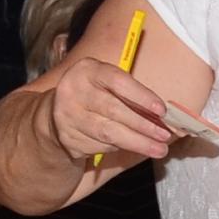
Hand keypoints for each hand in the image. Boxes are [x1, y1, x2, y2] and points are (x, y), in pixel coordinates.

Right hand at [38, 53, 178, 174]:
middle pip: (114, 110)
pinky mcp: (68, 138)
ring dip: (137, 142)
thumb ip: (130, 93)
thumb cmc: (92, 94)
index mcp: (87, 70)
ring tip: (158, 149)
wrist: (54, 113)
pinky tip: (133, 146)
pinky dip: (120, 147)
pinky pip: (101, 145)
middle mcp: (73, 91)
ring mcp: (68, 116)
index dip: (142, 96)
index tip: (162, 111)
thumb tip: (162, 115)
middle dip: (144, 125)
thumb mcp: (105, 82)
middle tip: (165, 135)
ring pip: (108, 133)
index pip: (118, 82)